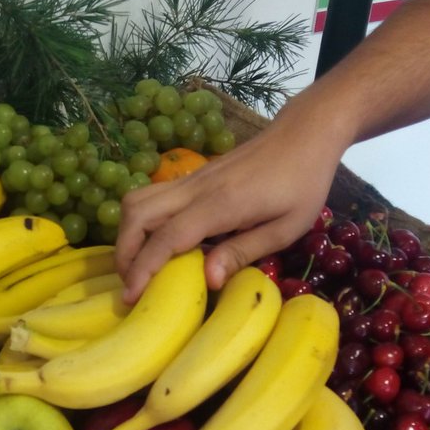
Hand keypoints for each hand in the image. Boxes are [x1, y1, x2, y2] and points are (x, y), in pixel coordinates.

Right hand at [115, 103, 348, 300]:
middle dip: (125, 252)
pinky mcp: (192, 178)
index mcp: (221, 205)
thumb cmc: (303, 183)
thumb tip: (209, 280)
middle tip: (131, 285)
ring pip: (137, 201)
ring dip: (128, 234)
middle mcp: (196, 188)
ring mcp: (191, 180)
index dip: (144, 268)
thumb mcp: (285, 228)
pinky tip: (155, 244)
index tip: (130, 295)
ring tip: (137, 266)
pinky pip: (151, 197)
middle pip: (137, 214)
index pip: (167, 237)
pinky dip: (141, 223)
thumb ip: (243, 252)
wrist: (305, 134)